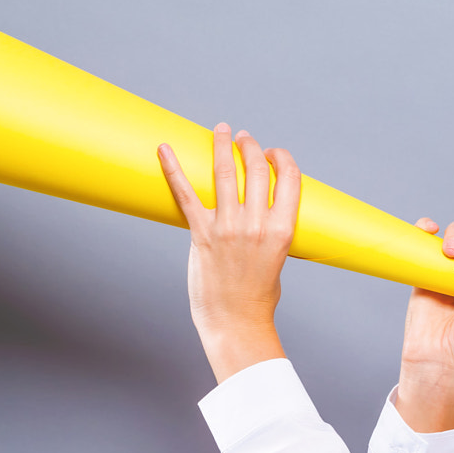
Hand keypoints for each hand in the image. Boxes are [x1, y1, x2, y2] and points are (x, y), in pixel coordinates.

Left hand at [159, 123, 303, 382]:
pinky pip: (185, 194)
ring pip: (224, 172)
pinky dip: (173, 167)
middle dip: (251, 146)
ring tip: (221, 130)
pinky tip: (165, 148)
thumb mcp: (278, 257)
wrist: (235, 321)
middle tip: (244, 137)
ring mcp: (227, 228)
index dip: (281, 158)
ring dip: (222, 145)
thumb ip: (272, 228)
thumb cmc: (258, 294)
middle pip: (255, 169)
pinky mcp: (201, 234)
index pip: (288, 178)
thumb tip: (263, 206)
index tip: (272, 152)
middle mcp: (256, 224)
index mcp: (282, 229)